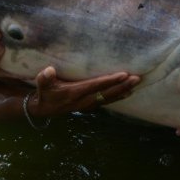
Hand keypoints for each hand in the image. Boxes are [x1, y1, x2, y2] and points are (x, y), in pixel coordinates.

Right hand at [26, 65, 140, 117]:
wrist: (43, 108)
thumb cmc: (45, 93)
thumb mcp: (42, 85)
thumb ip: (44, 78)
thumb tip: (48, 70)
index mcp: (73, 93)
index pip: (95, 86)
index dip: (109, 81)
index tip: (123, 75)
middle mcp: (83, 100)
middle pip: (106, 93)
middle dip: (122, 86)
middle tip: (137, 78)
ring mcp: (87, 104)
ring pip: (109, 98)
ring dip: (123, 91)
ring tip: (136, 84)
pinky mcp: (89, 106)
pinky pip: (106, 101)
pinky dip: (117, 97)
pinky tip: (128, 93)